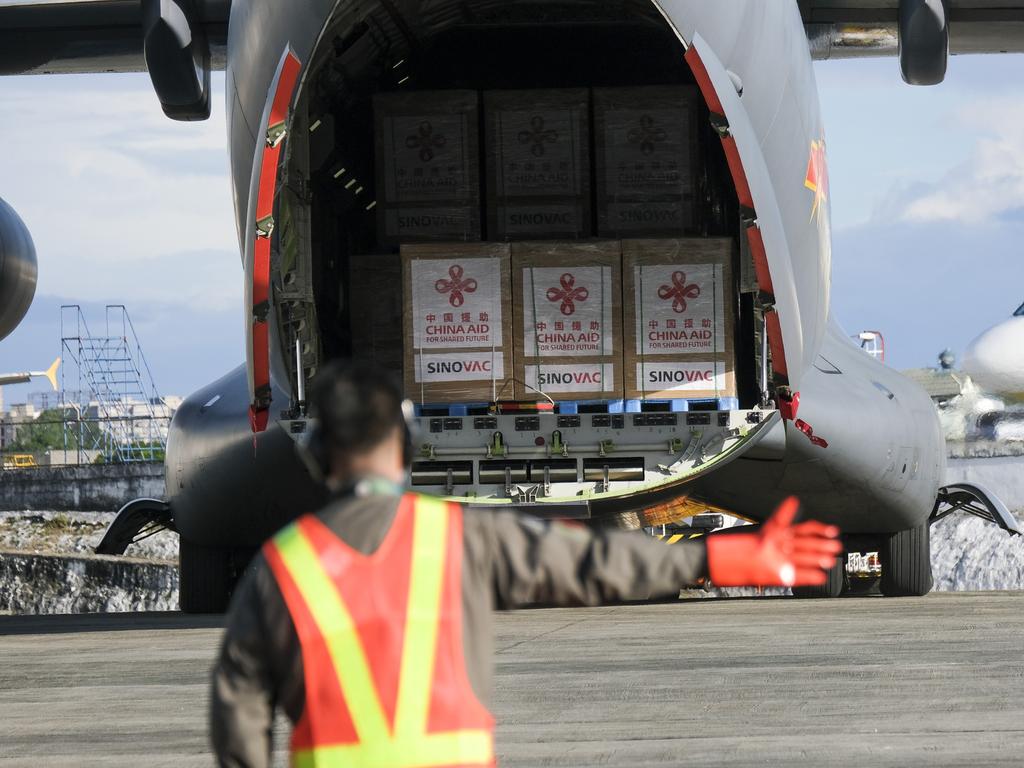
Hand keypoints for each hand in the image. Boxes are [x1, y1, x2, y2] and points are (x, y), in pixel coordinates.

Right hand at [705, 497, 841, 586]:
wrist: (707, 557)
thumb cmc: (723, 549)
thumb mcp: (747, 536)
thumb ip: (766, 536)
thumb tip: (781, 536)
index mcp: (768, 532)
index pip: (798, 527)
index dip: (817, 529)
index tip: (831, 530)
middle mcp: (771, 543)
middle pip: (803, 542)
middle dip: (821, 545)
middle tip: (836, 546)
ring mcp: (770, 557)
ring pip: (801, 556)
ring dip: (817, 558)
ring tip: (830, 560)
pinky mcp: (767, 572)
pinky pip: (792, 574)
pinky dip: (807, 576)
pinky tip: (819, 577)